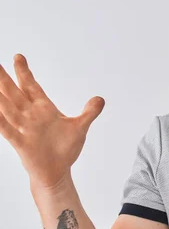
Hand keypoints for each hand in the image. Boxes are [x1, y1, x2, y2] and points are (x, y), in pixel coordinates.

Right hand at [0, 53, 104, 189]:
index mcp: (44, 109)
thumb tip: (100, 99)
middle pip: (15, 93)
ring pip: (7, 108)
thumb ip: (89, 112)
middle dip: (5, 78)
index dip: (24, 73)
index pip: (31, 87)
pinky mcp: (21, 143)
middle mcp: (31, 116)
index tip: (18, 57)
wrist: (58, 171)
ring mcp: (24, 129)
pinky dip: (0, 121)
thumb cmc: (65, 149)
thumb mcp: (80, 127)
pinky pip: (7, 130)